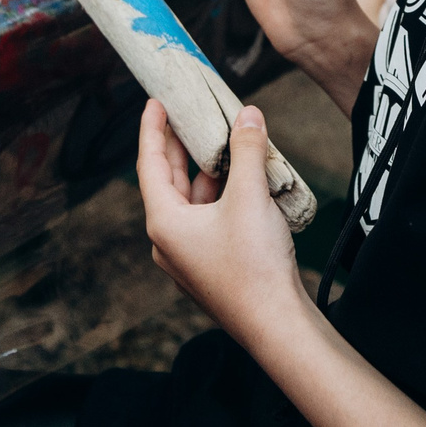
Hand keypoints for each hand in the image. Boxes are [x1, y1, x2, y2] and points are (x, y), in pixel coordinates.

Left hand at [137, 100, 308, 340]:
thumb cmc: (254, 264)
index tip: (155, 102)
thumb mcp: (249, 195)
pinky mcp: (210, 267)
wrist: (275, 323)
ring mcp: (189, 257)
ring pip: (190, 203)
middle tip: (188, 114)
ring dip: (205, 172)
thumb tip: (248, 116)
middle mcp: (169, 241)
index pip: (150, 164)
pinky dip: (218, 195)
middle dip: (180, 147)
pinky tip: (239, 181)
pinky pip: (206, 220)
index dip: (152, 129)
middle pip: (169, 182)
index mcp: (164, 223)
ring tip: (222, 142)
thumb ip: (246, 150)